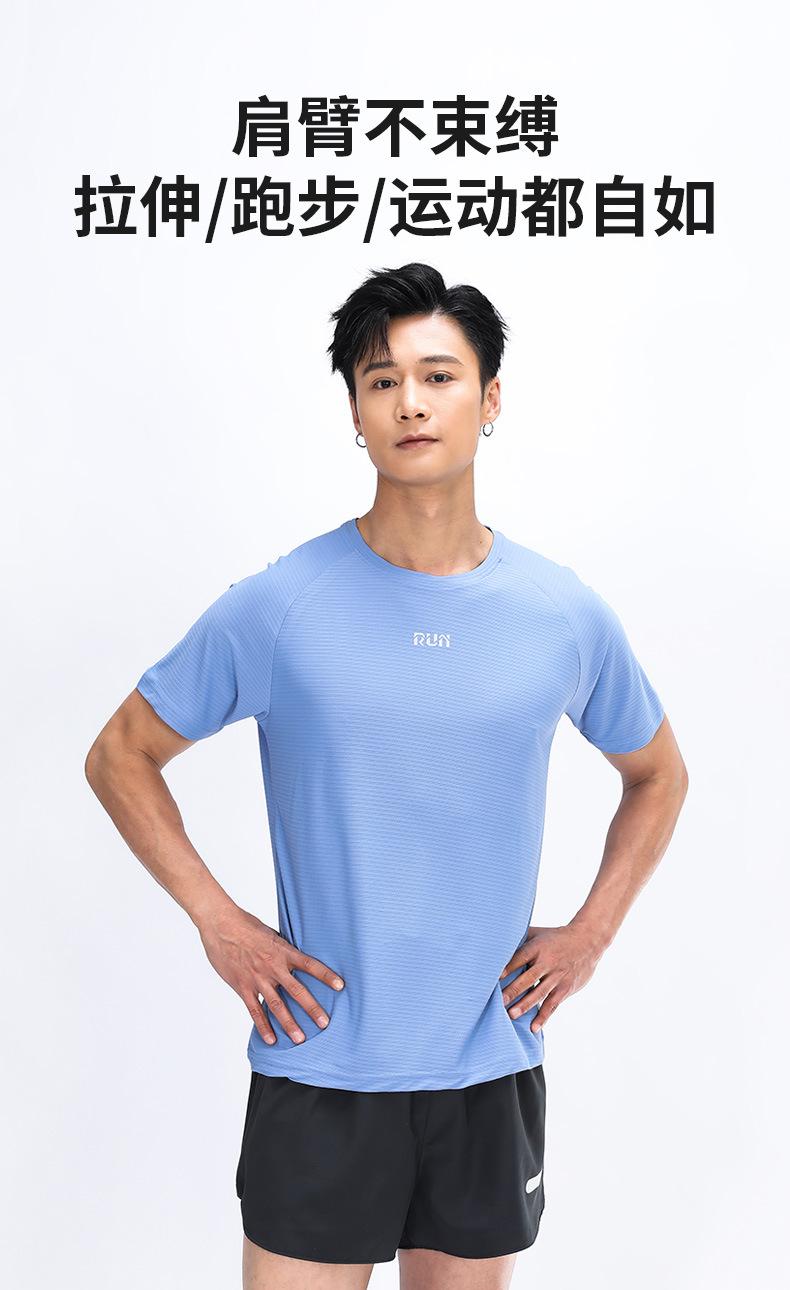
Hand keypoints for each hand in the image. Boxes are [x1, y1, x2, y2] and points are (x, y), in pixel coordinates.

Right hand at [197, 904, 343, 1045]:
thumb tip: (296, 960)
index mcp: (283, 951)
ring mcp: (257, 978)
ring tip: (300, 1039)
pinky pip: (254, 1010)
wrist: (221, 925)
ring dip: (289, 1023)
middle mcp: (273, 966)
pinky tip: (271, 1039)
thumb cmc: (246, 926)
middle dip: (312, 1008)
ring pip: (276, 1005)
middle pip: (297, 990)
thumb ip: (283, 950)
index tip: (340, 986)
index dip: (326, 975)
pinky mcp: (242, 986)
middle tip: (325, 1023)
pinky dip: (263, 1026)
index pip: (310, 964)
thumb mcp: (271, 934)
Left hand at [499, 923, 603, 1032]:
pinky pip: (553, 1004)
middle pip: (528, 978)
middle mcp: (548, 962)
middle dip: (514, 990)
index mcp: (538, 947)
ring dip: (525, 1005)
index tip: (494, 977)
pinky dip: (543, 1017)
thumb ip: (520, 938)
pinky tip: (534, 1027)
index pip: (520, 957)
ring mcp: (557, 976)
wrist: (588, 942)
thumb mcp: (539, 933)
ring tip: (511, 1014)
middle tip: (500, 1000)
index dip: (508, 967)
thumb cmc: (557, 938)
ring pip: (539, 993)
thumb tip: (497, 942)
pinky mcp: (565, 988)